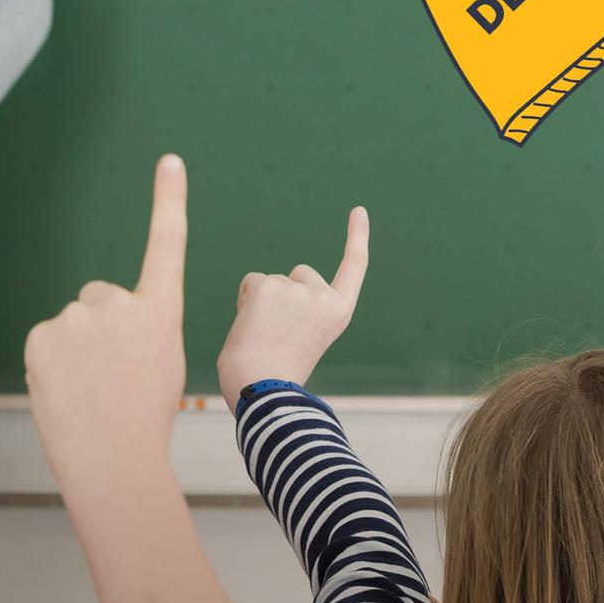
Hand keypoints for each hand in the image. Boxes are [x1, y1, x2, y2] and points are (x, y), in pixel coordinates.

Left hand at [23, 155, 187, 489]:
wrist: (113, 460)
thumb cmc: (143, 420)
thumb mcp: (161, 364)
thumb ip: (137, 329)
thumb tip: (102, 325)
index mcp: (160, 311)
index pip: (167, 243)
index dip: (168, 199)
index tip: (170, 161)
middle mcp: (120, 302)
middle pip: (101, 299)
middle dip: (101, 329)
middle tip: (111, 376)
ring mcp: (79, 316)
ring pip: (73, 324)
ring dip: (76, 351)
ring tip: (90, 391)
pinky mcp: (42, 334)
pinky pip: (47, 341)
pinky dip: (52, 364)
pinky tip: (66, 392)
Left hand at [215, 208, 368, 403]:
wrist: (261, 391)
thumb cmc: (277, 374)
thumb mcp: (302, 338)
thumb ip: (298, 311)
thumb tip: (265, 290)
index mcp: (338, 313)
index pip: (353, 268)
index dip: (356, 237)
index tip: (358, 211)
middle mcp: (323, 297)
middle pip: (298, 274)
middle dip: (284, 294)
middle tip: (278, 333)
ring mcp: (296, 289)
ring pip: (271, 282)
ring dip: (262, 303)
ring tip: (262, 336)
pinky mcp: (268, 286)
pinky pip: (251, 282)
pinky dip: (245, 301)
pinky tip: (250, 326)